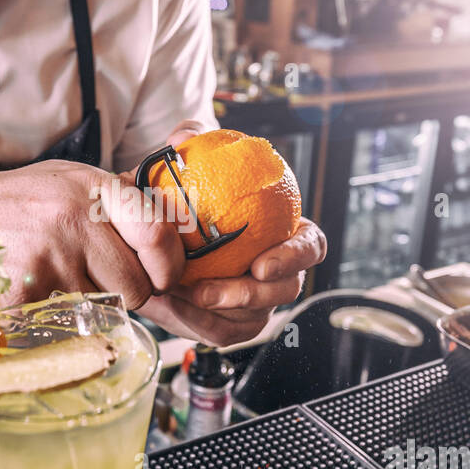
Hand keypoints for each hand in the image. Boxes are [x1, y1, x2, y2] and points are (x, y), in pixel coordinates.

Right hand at [0, 158, 186, 309]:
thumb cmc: (10, 202)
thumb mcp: (68, 181)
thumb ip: (116, 200)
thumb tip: (170, 224)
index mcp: (92, 187)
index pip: (159, 234)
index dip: (168, 266)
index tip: (162, 275)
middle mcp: (76, 220)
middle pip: (138, 286)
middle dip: (126, 294)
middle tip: (98, 281)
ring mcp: (52, 258)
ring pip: (105, 309)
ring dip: (90, 304)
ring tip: (57, 276)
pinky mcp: (28, 294)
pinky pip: (67, 322)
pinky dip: (56, 316)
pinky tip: (34, 288)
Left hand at [122, 119, 326, 347]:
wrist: (158, 232)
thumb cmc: (187, 194)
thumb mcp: (188, 161)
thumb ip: (192, 139)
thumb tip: (183, 136)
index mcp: (285, 232)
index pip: (311, 245)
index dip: (296, 257)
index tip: (263, 263)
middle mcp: (278, 270)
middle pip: (286, 290)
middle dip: (252, 295)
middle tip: (212, 290)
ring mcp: (258, 301)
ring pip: (254, 318)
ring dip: (220, 311)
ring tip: (186, 296)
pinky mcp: (232, 323)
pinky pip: (223, 331)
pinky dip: (200, 323)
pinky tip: (174, 307)